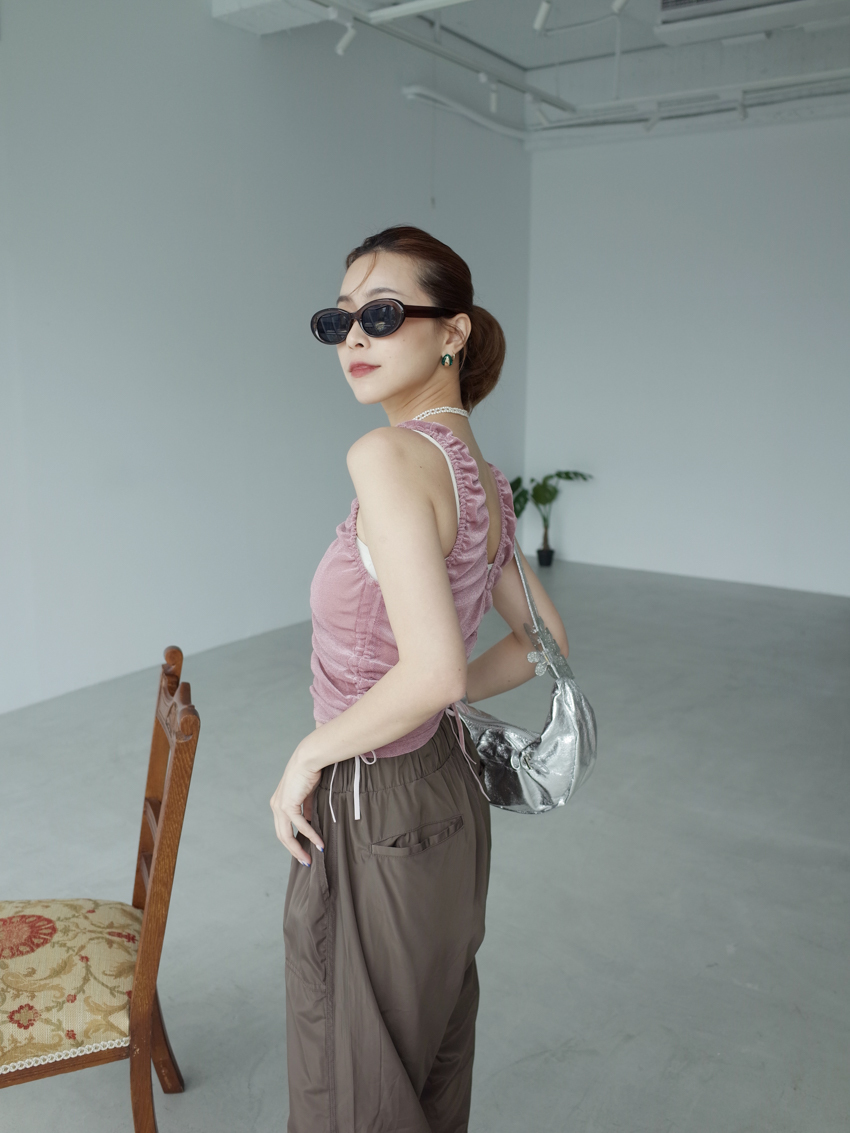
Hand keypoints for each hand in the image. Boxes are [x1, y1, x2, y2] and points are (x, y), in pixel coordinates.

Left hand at [270, 746, 324, 864]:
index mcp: (278, 803)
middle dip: (294, 851)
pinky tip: (318, 843)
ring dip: (299, 849)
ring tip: (310, 859)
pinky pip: (299, 825)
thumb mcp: (307, 795)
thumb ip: (307, 809)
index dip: (292, 842)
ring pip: (286, 835)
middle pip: (282, 836)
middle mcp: (276, 806)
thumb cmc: (310, 772)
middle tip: (306, 862)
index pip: (283, 828)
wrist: (309, 758)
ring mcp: (280, 806)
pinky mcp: (288, 804)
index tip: (304, 852)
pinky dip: (310, 835)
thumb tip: (310, 822)